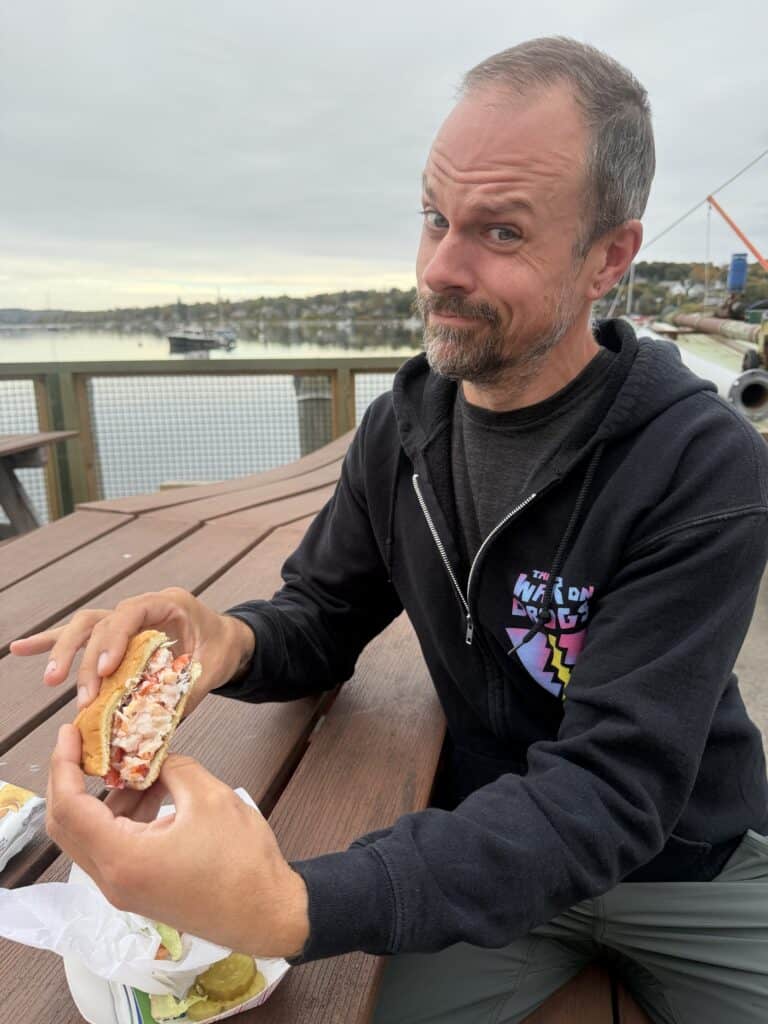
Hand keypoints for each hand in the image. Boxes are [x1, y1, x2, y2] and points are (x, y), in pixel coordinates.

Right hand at [9, 587, 254, 711]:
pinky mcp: (116, 634)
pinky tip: (20, 649)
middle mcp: (143, 606)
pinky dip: (52, 642)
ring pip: (86, 625)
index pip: (133, 612)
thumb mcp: (211, 671)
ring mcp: (126, 619)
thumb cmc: (222, 649)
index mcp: (169, 604)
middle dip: (86, 657)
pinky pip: (82, 635)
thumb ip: (184, 693)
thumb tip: (152, 729)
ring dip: (62, 649)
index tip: (105, 671)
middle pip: (101, 621)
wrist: (230, 639)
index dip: (115, 639)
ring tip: (50, 679)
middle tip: (82, 694)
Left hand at [47, 725, 309, 958]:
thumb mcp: (209, 797)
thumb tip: (156, 760)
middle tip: (85, 743)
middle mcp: (111, 878)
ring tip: (137, 763)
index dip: (63, 765)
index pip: (69, 807)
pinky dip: (122, 815)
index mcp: (122, 857)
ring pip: (91, 835)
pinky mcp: (138, 890)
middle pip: (68, 824)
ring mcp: (123, 889)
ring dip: (105, 796)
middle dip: (71, 779)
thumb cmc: (241, 858)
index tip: (70, 732)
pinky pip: (113, 846)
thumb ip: (174, 769)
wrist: (266, 914)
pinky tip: (154, 791)